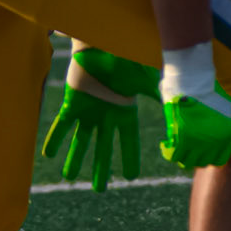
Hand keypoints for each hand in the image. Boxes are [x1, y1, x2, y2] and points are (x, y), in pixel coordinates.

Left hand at [41, 48, 157, 191]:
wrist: (100, 41)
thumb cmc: (124, 58)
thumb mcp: (145, 80)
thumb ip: (160, 96)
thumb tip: (181, 109)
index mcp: (124, 112)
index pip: (128, 141)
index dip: (129, 159)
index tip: (129, 177)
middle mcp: (105, 115)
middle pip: (102, 148)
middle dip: (100, 168)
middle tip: (99, 189)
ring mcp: (87, 110)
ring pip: (80, 140)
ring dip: (75, 158)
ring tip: (69, 177)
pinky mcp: (71, 102)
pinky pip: (61, 125)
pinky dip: (55, 139)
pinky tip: (49, 155)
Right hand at [160, 89, 230, 169]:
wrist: (194, 80)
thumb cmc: (208, 89)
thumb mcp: (225, 108)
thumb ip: (223, 123)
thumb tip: (217, 133)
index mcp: (227, 137)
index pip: (218, 160)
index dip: (207, 156)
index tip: (199, 151)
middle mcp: (214, 144)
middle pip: (201, 162)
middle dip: (193, 155)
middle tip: (186, 146)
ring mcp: (198, 143)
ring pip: (186, 162)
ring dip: (180, 155)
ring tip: (174, 146)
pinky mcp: (181, 138)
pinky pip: (173, 155)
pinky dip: (167, 152)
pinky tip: (165, 144)